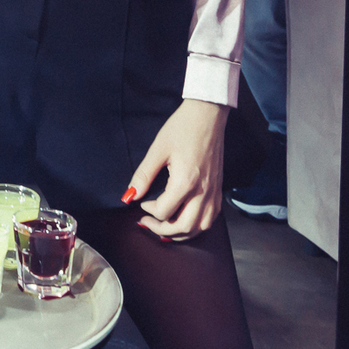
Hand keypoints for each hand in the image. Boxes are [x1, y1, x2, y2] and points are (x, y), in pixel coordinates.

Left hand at [124, 99, 228, 241]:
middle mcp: (203, 191)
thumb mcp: (157, 149)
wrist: (207, 116)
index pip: (165, 212)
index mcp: (186, 182)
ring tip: (166, 226)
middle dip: (162, 230)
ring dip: (182, 232)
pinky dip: (198, 225)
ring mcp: (214, 192)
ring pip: (200, 227)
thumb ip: (143, 175)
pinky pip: (211, 217)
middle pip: (184, 227)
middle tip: (148, 223)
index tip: (142, 203)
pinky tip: (186, 218)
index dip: (149, 212)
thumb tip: (130, 195)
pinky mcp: (219, 189)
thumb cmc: (181, 129)